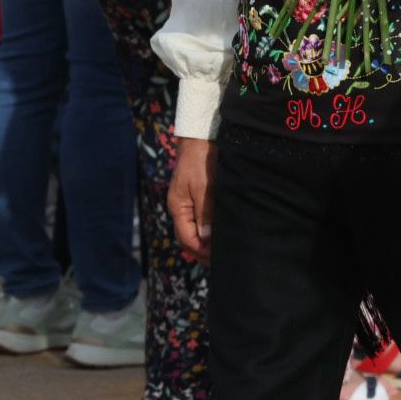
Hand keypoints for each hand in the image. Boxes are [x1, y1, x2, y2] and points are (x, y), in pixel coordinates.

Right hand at [169, 137, 215, 263]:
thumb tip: (206, 238)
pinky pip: (201, 219)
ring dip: (206, 242)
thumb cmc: (201, 160)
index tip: (217, 259)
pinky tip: (221, 234)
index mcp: (178, 207)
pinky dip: (209, 230)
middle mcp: (181, 208)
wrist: (202, 136)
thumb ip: (205, 212)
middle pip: (189, 237)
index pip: (186, 238)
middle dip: (203, 251)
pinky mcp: (198, 196)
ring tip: (222, 253)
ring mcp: (188, 202)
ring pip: (195, 229)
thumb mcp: (204, 186)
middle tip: (221, 262)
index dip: (201, 250)